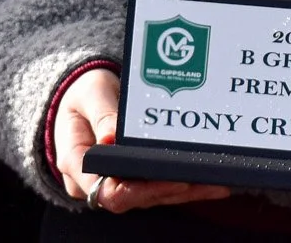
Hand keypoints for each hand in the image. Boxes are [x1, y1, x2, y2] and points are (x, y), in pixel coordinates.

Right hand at [52, 69, 228, 212]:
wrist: (81, 95)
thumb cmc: (82, 93)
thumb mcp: (90, 93)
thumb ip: (102, 114)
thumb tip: (112, 139)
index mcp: (76, 163)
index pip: (105, 191)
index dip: (139, 190)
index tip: (169, 179)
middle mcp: (95, 181)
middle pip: (134, 197)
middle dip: (170, 190)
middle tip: (200, 180)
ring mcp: (114, 181)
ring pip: (150, 195)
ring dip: (183, 191)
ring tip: (214, 183)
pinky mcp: (131, 177)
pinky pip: (156, 185)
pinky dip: (182, 184)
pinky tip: (208, 181)